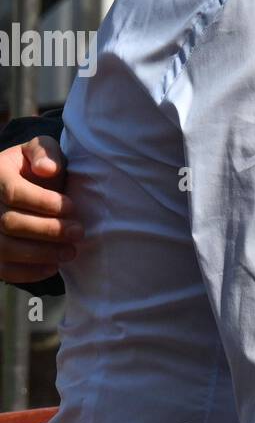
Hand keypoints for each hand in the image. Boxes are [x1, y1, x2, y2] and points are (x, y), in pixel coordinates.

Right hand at [0, 135, 80, 282]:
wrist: (23, 187)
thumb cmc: (35, 169)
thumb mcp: (41, 150)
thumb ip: (45, 152)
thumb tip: (47, 169)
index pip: (14, 193)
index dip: (45, 203)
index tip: (72, 207)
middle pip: (10, 223)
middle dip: (48, 230)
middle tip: (78, 232)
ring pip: (5, 248)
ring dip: (42, 253)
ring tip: (71, 252)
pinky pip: (2, 269)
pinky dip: (28, 272)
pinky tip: (53, 267)